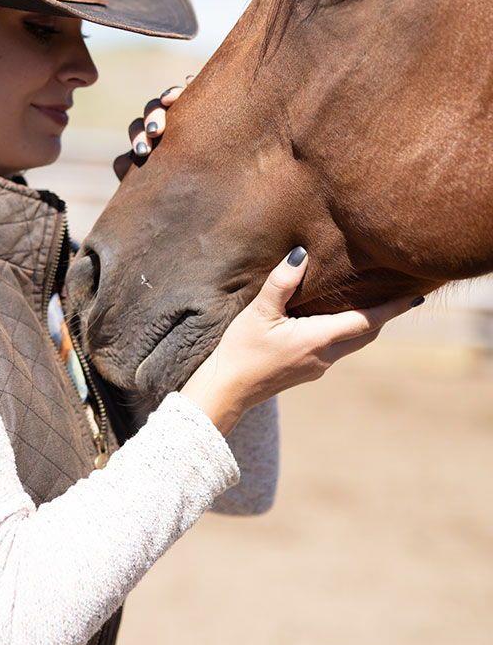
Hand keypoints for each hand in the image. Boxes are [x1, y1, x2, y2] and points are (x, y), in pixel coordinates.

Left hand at [112, 77, 193, 181]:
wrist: (211, 184)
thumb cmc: (179, 185)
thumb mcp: (159, 184)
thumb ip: (137, 175)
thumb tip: (122, 162)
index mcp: (149, 137)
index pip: (138, 128)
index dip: (138, 136)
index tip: (143, 153)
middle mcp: (164, 119)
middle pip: (152, 109)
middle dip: (152, 118)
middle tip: (154, 132)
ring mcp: (183, 107)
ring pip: (172, 95)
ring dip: (169, 94)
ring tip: (169, 99)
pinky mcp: (203, 101)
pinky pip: (195, 86)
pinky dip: (190, 82)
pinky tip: (189, 81)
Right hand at [180, 247, 424, 436]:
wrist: (227, 390)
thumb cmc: (241, 350)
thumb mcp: (259, 311)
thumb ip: (282, 282)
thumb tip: (301, 254)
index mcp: (320, 339)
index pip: (368, 321)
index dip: (393, 308)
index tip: (416, 297)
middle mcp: (326, 356)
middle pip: (366, 334)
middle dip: (383, 315)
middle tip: (398, 295)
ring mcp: (317, 367)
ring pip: (352, 343)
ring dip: (364, 324)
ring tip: (369, 303)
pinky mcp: (306, 372)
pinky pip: (336, 349)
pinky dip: (344, 333)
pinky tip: (332, 321)